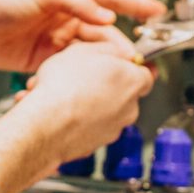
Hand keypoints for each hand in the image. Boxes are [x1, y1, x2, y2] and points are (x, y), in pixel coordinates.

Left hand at [0, 0, 164, 73]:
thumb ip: (74, 1)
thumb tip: (105, 16)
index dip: (134, 5)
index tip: (157, 12)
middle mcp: (63, 13)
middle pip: (101, 30)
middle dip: (118, 45)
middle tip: (132, 60)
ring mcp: (53, 36)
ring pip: (88, 51)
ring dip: (100, 63)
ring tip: (112, 75)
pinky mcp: (41, 57)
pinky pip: (68, 66)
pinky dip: (76, 74)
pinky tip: (83, 82)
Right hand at [0, 39, 154, 192]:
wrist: (47, 123)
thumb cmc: (64, 86)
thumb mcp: (85, 49)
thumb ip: (108, 48)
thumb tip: (116, 50)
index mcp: (133, 81)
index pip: (147, 72)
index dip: (132, 65)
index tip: (122, 62)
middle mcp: (129, 108)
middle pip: (124, 92)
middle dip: (105, 84)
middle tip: (83, 75)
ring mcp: (113, 129)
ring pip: (104, 110)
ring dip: (87, 101)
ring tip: (62, 92)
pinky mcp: (96, 144)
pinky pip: (90, 126)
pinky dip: (78, 118)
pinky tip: (58, 109)